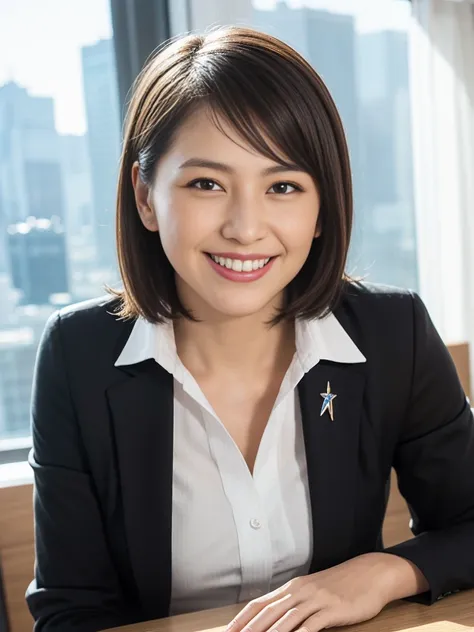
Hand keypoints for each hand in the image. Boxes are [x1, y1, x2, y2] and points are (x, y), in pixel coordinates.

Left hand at [226, 553, 427, 631]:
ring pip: (287, 619)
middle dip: (249, 630)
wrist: (370, 573)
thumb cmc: (340, 585)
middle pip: (268, 613)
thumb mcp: (313, 592)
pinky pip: (313, 625)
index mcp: (292, 588)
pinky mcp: (333, 609)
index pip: (259, 604)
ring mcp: (316, 599)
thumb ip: (293, 604)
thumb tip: (272, 619)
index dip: (241, 619)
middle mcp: (300, 591)